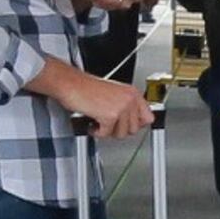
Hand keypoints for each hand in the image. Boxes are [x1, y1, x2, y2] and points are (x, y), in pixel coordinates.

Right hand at [37, 61, 152, 141]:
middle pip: (134, 129)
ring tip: (99, 122)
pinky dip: (97, 132)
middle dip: (119, 129)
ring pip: (121, 134)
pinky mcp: (109, 116)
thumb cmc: (87, 88)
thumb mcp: (114, 94)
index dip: (136, 125)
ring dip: (108, 131)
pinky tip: (92, 123)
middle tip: (108, 123)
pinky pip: (106, 134)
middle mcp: (129, 99)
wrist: (71, 84)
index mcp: (132, 93)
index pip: (148, 118)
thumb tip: (133, 124)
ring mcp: (121, 108)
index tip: (126, 125)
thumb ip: (126, 107)